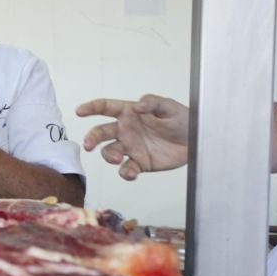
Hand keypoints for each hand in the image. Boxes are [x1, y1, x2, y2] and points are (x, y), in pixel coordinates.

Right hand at [75, 95, 189, 179]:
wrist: (196, 141)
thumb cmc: (183, 120)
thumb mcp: (170, 107)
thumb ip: (153, 103)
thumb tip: (138, 106)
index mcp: (130, 113)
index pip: (106, 108)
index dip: (91, 108)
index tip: (80, 111)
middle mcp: (126, 130)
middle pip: (101, 132)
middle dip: (92, 138)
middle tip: (88, 145)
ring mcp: (131, 148)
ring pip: (110, 152)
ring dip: (109, 156)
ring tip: (118, 159)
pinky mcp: (140, 163)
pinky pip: (126, 169)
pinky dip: (125, 173)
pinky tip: (131, 173)